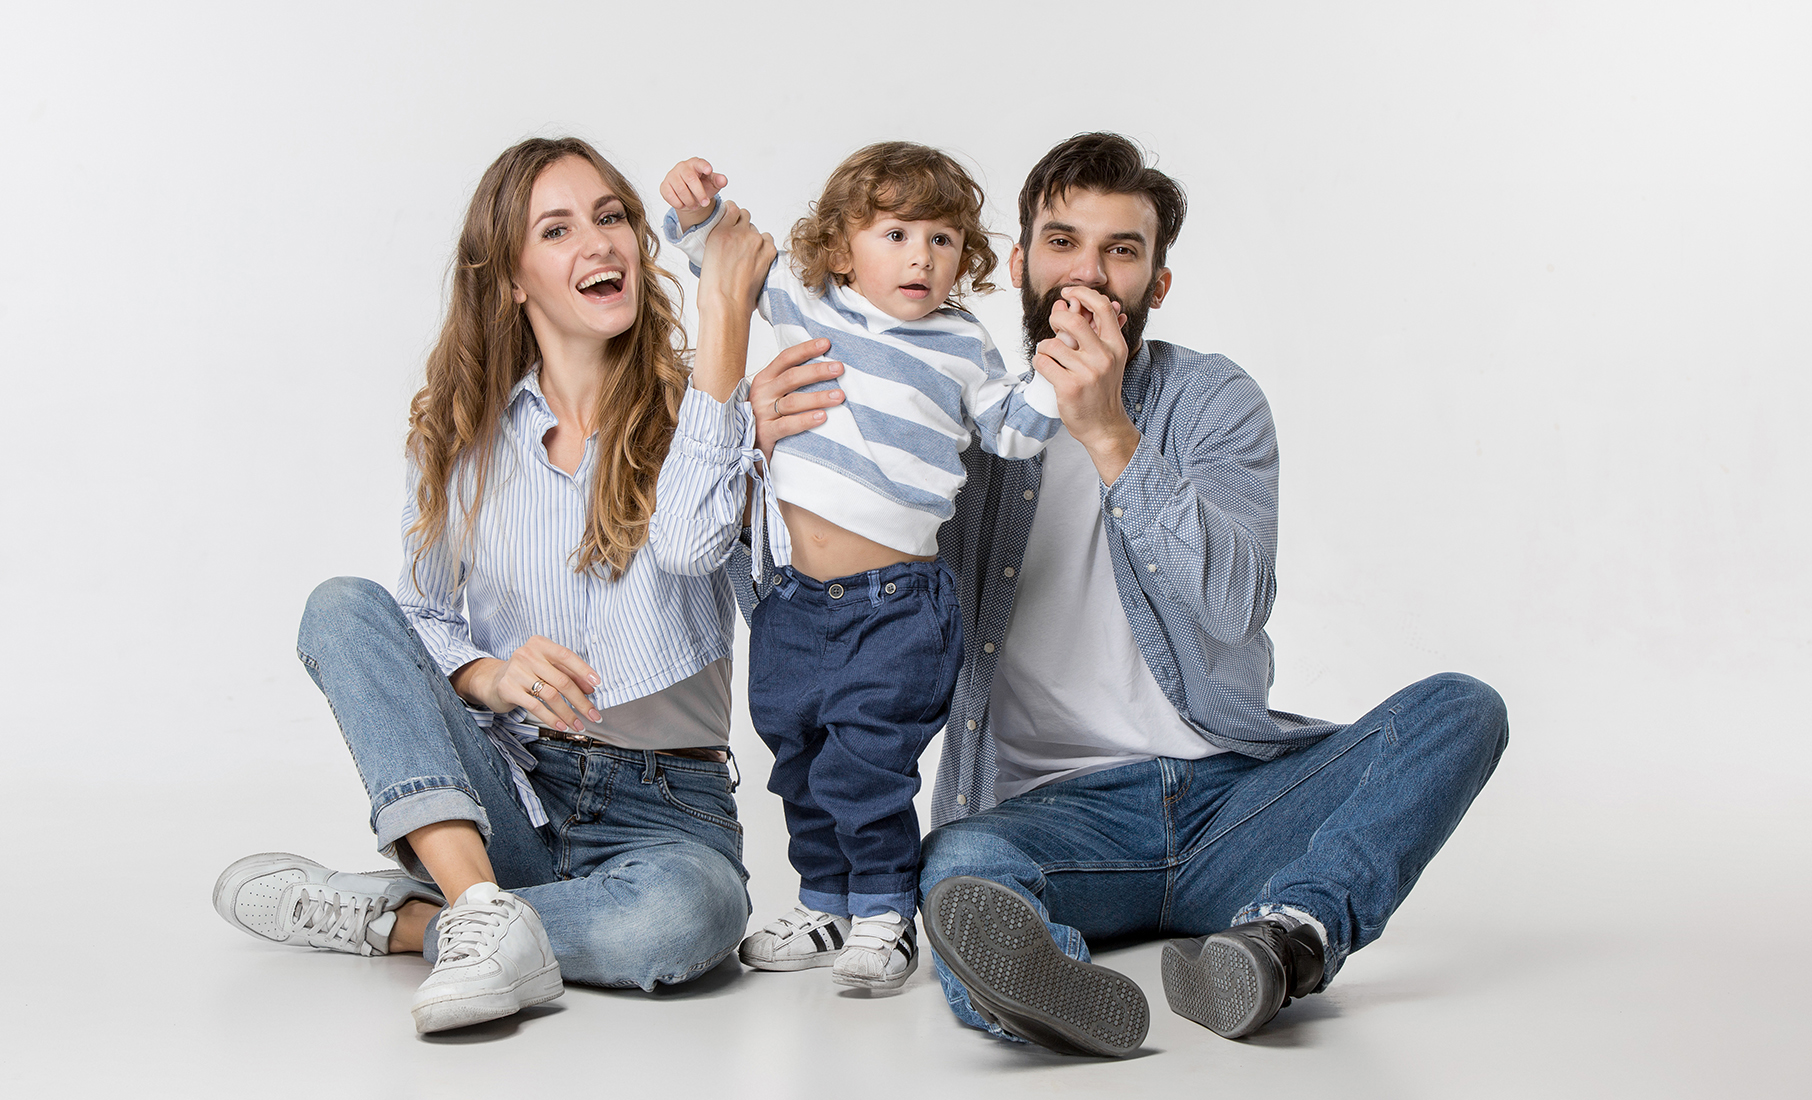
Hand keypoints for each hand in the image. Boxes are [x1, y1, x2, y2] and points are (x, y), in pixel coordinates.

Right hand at [451, 637, 601, 731]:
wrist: (491, 681)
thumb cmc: (525, 674)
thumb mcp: (545, 667)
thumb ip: (566, 673)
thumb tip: (590, 688)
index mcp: (539, 644)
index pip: (566, 656)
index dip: (583, 671)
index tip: (597, 685)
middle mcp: (527, 654)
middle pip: (562, 680)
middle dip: (581, 700)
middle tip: (593, 714)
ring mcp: (516, 671)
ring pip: (551, 695)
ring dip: (568, 713)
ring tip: (578, 724)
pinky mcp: (508, 689)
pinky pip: (536, 706)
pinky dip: (552, 718)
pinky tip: (561, 725)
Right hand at [661, 157, 726, 231]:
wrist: (690, 195)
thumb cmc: (702, 185)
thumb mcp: (713, 184)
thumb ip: (718, 181)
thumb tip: (723, 180)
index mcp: (695, 163)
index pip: (699, 163)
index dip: (704, 166)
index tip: (709, 170)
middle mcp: (682, 167)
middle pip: (690, 179)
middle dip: (699, 193)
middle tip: (705, 203)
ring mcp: (672, 175)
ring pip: (680, 189)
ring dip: (690, 201)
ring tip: (695, 206)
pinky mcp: (664, 185)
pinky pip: (670, 195)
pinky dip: (679, 203)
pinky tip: (684, 204)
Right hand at [698, 201, 774, 316]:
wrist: (726, 304)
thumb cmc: (713, 287)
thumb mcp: (708, 255)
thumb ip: (720, 241)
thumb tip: (730, 239)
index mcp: (720, 231)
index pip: (732, 208)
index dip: (733, 216)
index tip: (733, 221)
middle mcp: (738, 232)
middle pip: (746, 218)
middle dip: (743, 228)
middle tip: (739, 245)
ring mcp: (755, 242)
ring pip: (758, 231)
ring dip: (754, 239)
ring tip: (747, 256)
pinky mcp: (767, 253)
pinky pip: (769, 241)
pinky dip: (765, 248)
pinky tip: (757, 260)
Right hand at [751, 338, 843, 460]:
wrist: (747, 444)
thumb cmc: (767, 415)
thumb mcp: (773, 393)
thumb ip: (790, 380)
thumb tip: (825, 365)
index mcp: (765, 378)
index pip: (785, 358)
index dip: (806, 349)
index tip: (826, 344)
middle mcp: (762, 393)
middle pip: (791, 377)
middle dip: (817, 371)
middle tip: (839, 368)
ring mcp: (762, 413)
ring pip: (793, 402)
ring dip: (818, 397)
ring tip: (839, 396)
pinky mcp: (766, 433)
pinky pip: (787, 425)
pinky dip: (806, 420)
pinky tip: (822, 417)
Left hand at [1032, 286, 1139, 481]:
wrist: (1104, 425)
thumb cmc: (1102, 390)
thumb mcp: (1109, 359)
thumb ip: (1095, 331)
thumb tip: (1075, 303)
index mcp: (1116, 346)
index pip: (1102, 307)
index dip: (1083, 294)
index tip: (1069, 293)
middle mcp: (1104, 357)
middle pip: (1073, 321)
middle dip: (1056, 319)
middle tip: (1054, 326)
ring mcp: (1087, 373)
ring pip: (1051, 344)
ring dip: (1044, 348)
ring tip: (1050, 357)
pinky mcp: (1069, 387)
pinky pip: (1043, 362)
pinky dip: (1039, 363)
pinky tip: (1046, 369)